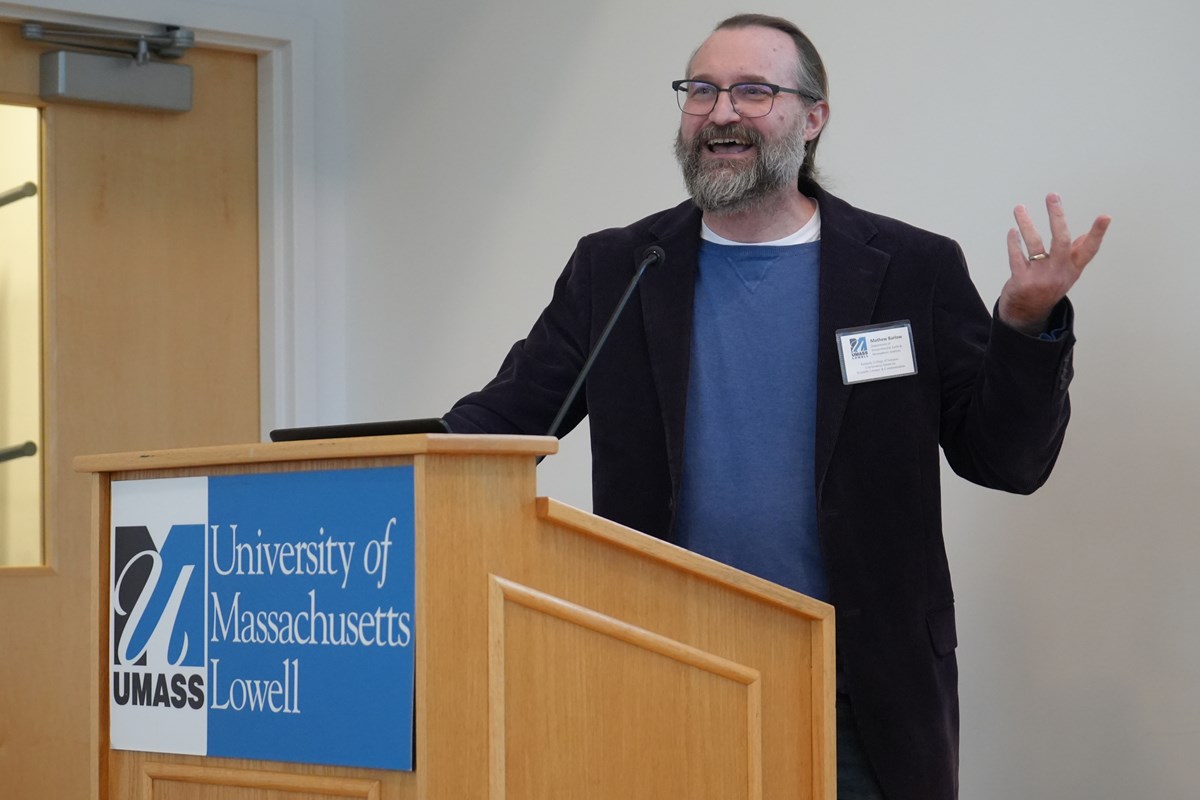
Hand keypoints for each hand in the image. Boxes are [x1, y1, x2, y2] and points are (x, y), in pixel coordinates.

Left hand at [998, 193, 1110, 334]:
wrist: (1027, 314)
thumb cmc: (1047, 287)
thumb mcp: (1066, 273)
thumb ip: (1075, 253)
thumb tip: (1086, 235)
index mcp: (1072, 268)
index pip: (1089, 250)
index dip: (1097, 233)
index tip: (1105, 217)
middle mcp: (1058, 272)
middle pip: (1061, 240)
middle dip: (1057, 217)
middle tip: (1053, 196)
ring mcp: (1040, 277)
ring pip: (1034, 244)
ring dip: (1026, 224)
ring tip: (1019, 208)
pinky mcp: (1021, 281)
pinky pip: (1017, 256)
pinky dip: (1014, 242)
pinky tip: (1012, 232)